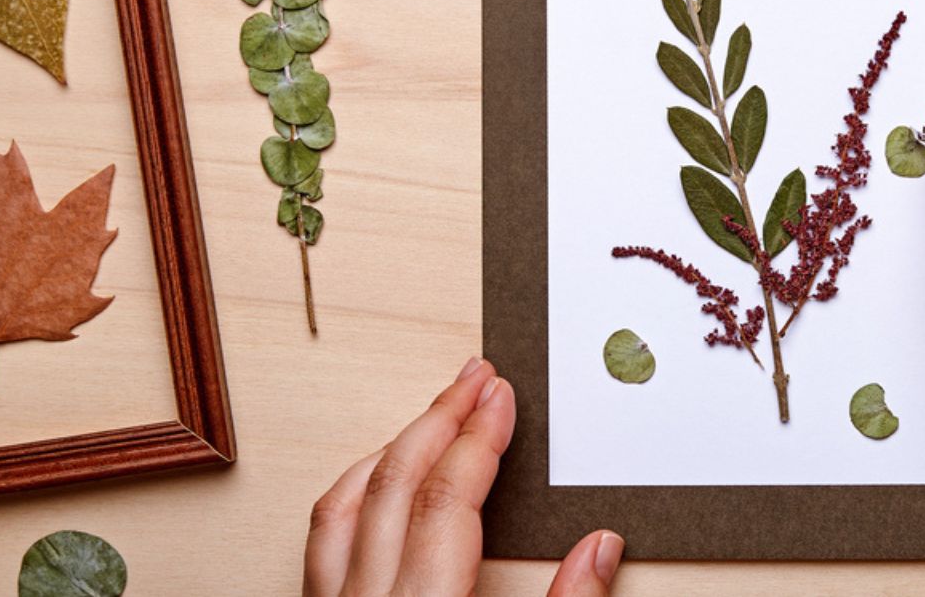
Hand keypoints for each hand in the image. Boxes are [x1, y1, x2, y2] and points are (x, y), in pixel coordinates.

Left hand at [304, 357, 623, 595]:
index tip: (502, 397)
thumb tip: (599, 546)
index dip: (479, 439)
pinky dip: (357, 490)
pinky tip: (383, 479)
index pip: (447, 500)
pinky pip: (324, 537)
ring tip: (435, 416)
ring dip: (393, 448)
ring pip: (346, 504)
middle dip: (439, 420)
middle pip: (394, 485)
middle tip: (475, 379)